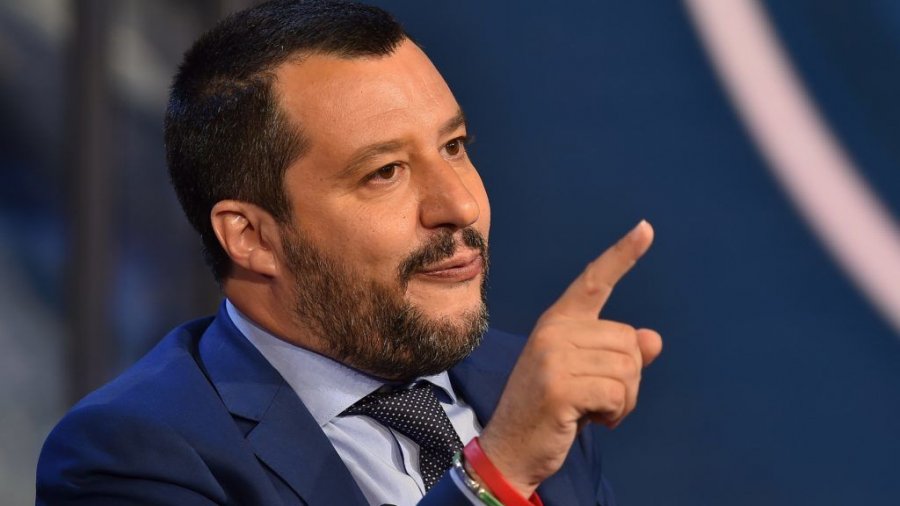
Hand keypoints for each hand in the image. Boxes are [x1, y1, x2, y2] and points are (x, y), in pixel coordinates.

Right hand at [478, 220, 662, 496]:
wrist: (510, 449)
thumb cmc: (550, 412)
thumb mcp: (587, 378)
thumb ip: (618, 356)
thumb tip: (653, 339)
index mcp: (558, 322)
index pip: (594, 282)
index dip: (623, 255)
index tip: (647, 228)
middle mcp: (554, 330)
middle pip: (629, 341)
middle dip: (628, 380)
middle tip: (599, 401)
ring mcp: (553, 356)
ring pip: (628, 369)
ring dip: (623, 400)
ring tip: (593, 410)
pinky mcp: (558, 385)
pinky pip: (617, 394)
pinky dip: (614, 414)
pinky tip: (590, 421)